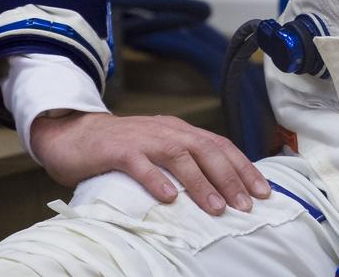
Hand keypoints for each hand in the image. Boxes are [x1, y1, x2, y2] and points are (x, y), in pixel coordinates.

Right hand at [29, 111, 270, 214]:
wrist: (75, 134)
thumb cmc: (121, 148)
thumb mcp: (159, 148)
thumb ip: (185, 161)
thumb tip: (218, 188)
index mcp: (180, 130)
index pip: (221, 145)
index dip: (244, 167)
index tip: (263, 191)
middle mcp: (167, 130)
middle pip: (207, 150)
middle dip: (230, 178)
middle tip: (246, 205)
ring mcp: (144, 139)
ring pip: (180, 157)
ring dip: (201, 183)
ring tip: (216, 208)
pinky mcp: (119, 150)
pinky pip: (140, 165)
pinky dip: (156, 181)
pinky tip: (168, 199)